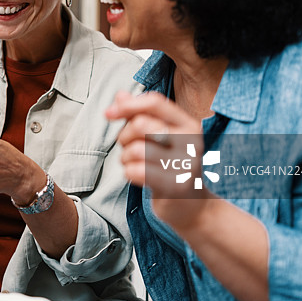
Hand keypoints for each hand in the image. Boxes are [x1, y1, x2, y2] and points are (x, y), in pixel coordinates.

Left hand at [108, 91, 213, 230]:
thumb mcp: (159, 136)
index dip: (127, 105)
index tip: (109, 113)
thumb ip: (139, 115)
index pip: (155, 102)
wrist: (192, 205)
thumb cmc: (170, 165)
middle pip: (140, 124)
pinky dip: (128, 172)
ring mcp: (185, 165)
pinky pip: (136, 171)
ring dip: (125, 157)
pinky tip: (137, 176)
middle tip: (128, 147)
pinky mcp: (174, 186)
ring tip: (133, 163)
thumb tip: (120, 95)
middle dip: (124, 136)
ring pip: (135, 149)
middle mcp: (190, 141)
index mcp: (188, 124)